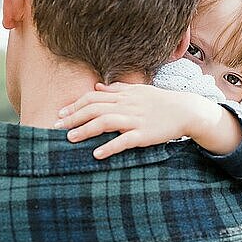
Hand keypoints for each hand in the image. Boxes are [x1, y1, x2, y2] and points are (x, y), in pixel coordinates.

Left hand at [57, 82, 194, 158]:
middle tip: (55, 127)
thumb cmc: (160, 101)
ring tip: (70, 139)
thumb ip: (116, 89)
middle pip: (94, 109)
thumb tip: (96, 88)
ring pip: (106, 122)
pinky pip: (124, 141)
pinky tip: (97, 154)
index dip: (75, 105)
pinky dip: (110, 147)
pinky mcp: (144, 134)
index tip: (61, 114)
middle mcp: (127, 106)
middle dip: (73, 118)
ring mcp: (136, 120)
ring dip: (86, 130)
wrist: (185, 110)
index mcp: (124, 96)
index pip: (93, 98)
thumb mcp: (138, 91)